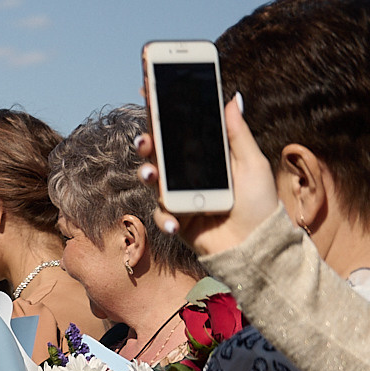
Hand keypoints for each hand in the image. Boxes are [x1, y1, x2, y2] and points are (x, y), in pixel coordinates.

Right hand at [140, 93, 277, 254]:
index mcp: (205, 155)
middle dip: (148, 144)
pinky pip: (162, 214)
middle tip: (146, 139)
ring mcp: (179, 197)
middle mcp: (187, 174)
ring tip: (151, 174)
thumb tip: (233, 97)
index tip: (149, 92)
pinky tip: (177, 220)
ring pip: (153, 181)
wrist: (256, 243)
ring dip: (148, 175)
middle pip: (160, 153)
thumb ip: (237, 133)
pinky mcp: (175, 220)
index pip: (180, 130)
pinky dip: (167, 217)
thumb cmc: (259, 202)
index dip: (163, 112)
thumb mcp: (252, 162)